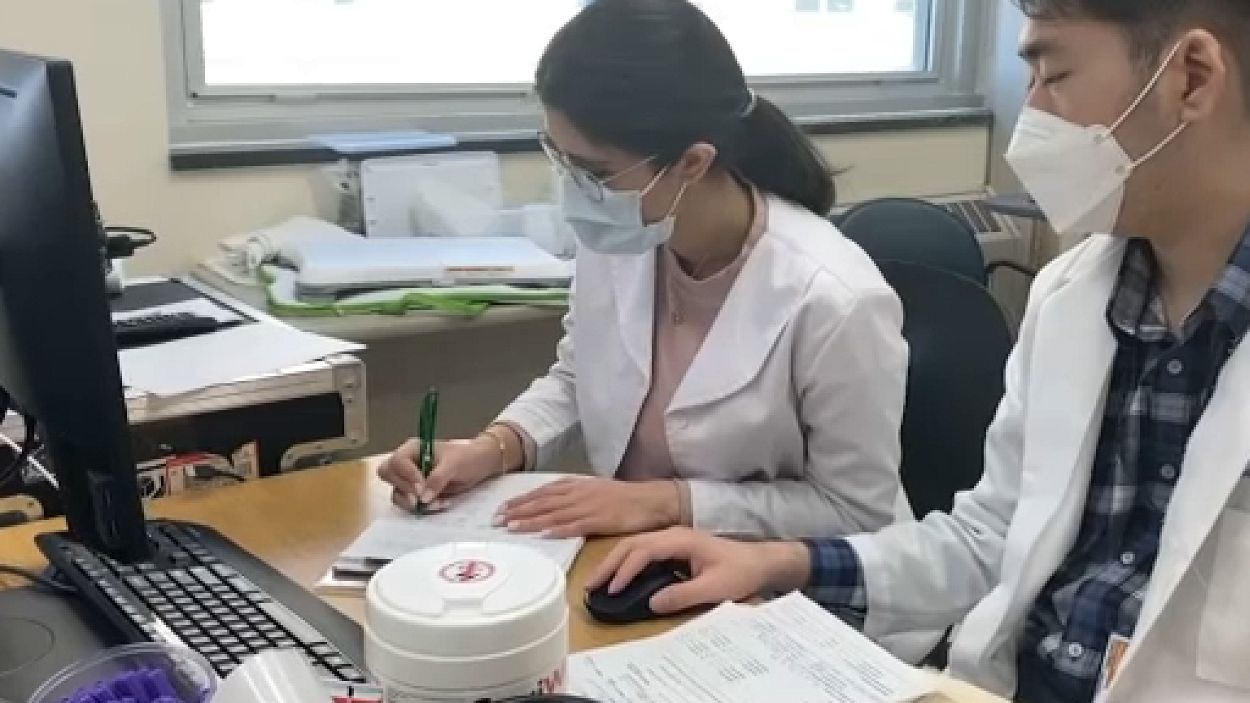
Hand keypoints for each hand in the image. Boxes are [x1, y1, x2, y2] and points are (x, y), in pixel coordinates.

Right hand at [377, 437, 500, 510]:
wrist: (479, 466)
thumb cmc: (467, 458)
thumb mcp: (454, 465)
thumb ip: (438, 478)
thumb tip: (423, 497)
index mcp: (413, 449)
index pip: (397, 461)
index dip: (407, 476)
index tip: (422, 488)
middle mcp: (407, 463)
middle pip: (387, 475)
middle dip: (403, 489)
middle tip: (421, 498)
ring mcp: (409, 478)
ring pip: (396, 492)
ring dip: (412, 502)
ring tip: (436, 503)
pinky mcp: (416, 493)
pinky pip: (408, 503)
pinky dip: (420, 508)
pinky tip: (439, 504)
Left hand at [499, 478, 679, 537]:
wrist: (652, 500)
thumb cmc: (625, 498)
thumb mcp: (595, 490)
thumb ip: (574, 495)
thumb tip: (554, 503)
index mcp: (577, 485)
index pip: (542, 492)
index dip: (521, 500)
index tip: (501, 508)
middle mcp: (578, 493)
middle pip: (542, 502)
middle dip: (517, 510)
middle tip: (496, 520)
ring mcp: (588, 506)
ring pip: (553, 513)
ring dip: (530, 520)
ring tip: (510, 527)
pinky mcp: (600, 519)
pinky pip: (574, 525)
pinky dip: (557, 529)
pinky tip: (542, 534)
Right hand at [587, 527, 811, 614]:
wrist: (760, 562)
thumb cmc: (740, 572)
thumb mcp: (715, 588)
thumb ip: (683, 595)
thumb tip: (651, 602)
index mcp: (681, 539)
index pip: (644, 551)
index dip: (625, 570)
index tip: (612, 590)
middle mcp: (672, 534)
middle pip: (632, 544)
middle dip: (609, 564)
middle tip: (589, 585)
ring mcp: (672, 539)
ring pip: (634, 545)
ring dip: (614, 562)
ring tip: (596, 582)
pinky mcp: (673, 547)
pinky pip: (642, 551)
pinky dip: (625, 562)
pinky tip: (617, 577)